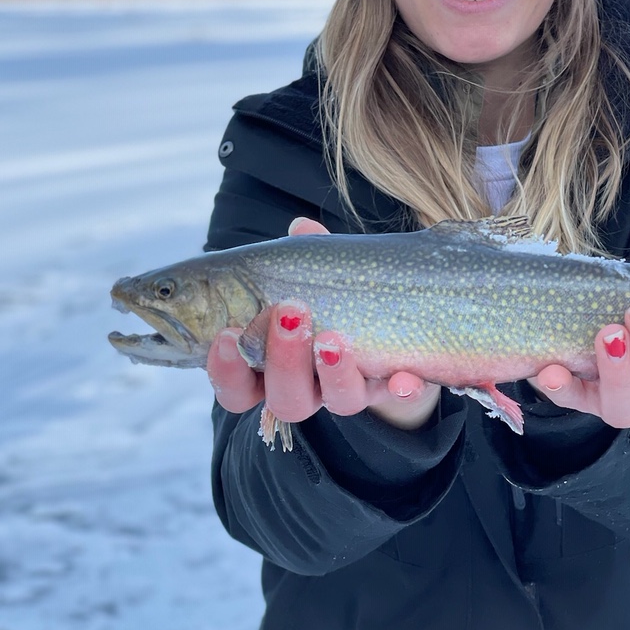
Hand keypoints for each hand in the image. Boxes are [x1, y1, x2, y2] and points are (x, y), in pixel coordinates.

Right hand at [206, 217, 440, 431]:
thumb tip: (302, 227)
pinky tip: (402, 377)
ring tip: (332, 336)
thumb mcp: (312, 275)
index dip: (226, 370)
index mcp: (272, 368)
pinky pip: (400, 399)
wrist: (390, 321)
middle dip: (284, 361)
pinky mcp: (393, 386)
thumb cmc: (328, 296)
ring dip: (334, 371)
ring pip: (338, 402)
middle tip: (288, 312)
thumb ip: (302, 258)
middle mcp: (310, 389)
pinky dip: (402, 390)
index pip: (237, 388)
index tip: (227, 335)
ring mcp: (352, 391)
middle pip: (286, 400)